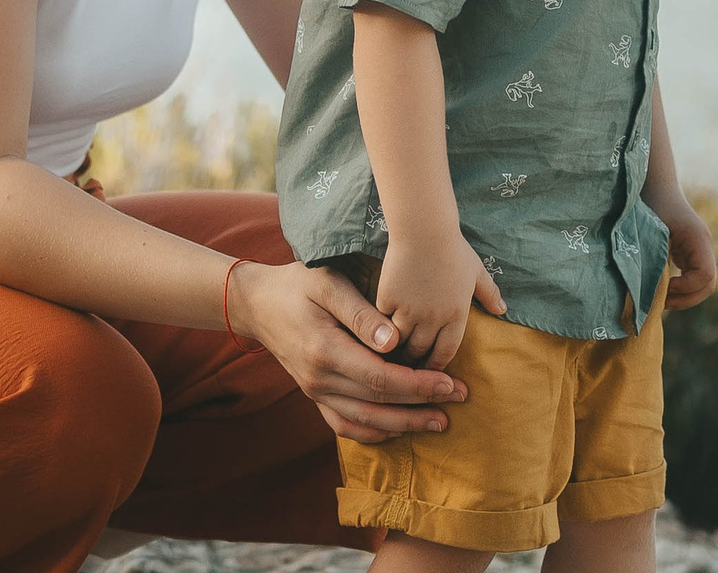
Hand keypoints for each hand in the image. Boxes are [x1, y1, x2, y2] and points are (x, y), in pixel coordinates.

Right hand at [227, 260, 469, 442]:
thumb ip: (361, 313)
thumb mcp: (328, 284)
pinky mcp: (315, 396)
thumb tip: (395, 342)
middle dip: (422, 406)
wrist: (258, 303)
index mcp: (325, 351)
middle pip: (378, 404)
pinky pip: (345, 426)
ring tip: (438, 421)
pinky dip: (374, 433)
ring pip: (365, 422)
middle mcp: (319, 380)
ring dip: (404, 426)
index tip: (450, 383)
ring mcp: (315, 392)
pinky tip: (398, 430)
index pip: (381, 378)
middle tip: (459, 400)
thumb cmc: (298, 285)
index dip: (418, 385)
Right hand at [375, 234, 507, 369]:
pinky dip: (382, 324)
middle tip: (407, 363)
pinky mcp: (389, 299)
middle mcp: (433, 319)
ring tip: (391, 348)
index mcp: (456, 316)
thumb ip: (490, 294)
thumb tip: (503, 310)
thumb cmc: (453, 248)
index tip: (430, 368)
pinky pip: (383, 321)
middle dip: (414, 360)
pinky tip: (380, 325)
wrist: (424, 230)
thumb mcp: (477, 272)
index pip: (446, 353)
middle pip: (420, 351)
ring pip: (400, 340)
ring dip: (397, 345)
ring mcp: (409, 311)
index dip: (436, 365)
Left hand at [658, 205, 716, 309]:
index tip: (664, 287)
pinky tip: (661, 291)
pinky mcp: (690, 253)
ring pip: (703, 284)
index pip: (705, 275)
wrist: (655, 185)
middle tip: (661, 303)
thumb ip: (653, 258)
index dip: (686, 287)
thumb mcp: (651, 231)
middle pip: (708, 285)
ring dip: (684, 296)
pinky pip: (693, 278)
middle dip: (686, 298)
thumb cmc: (651, 205)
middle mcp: (704, 246)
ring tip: (660, 301)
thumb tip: (648, 290)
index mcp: (698, 239)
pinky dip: (681, 288)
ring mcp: (699, 250)